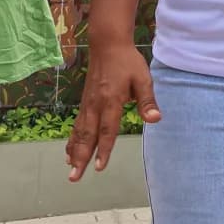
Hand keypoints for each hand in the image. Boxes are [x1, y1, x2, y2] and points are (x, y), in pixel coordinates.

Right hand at [67, 44, 159, 180]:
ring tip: (70, 169)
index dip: (103, 149)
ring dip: (74, 152)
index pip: (107, 130)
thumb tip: (155, 119)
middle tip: (74, 177)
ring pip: (80, 132)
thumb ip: (147, 101)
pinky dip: (72, 140)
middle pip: (88, 136)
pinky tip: (69, 151)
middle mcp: (96, 105)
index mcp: (112, 100)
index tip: (99, 167)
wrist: (108, 45)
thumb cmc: (128, 62)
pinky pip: (77, 125)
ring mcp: (88, 104)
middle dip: (81, 158)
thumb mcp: (143, 78)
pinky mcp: (85, 103)